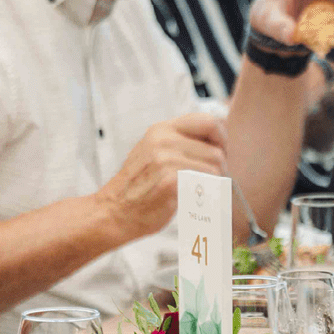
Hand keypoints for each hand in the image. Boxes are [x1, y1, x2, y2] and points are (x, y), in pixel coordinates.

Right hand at [98, 112, 227, 240]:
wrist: (112, 213)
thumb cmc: (137, 188)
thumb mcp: (153, 153)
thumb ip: (179, 143)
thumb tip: (217, 143)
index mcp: (161, 130)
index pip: (209, 121)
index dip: (221, 140)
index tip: (218, 155)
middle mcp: (163, 139)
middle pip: (217, 150)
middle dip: (220, 168)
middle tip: (210, 182)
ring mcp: (166, 159)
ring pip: (215, 168)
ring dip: (214, 183)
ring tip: (200, 192)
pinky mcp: (170, 180)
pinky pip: (207, 184)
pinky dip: (207, 195)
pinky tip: (193, 200)